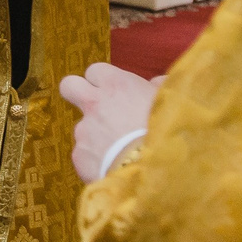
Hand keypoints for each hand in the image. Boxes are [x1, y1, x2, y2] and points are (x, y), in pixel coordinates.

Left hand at [58, 62, 159, 182]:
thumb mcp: (172, 102)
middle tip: (94, 107)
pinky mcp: (79, 156)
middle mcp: (95, 104)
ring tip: (122, 153)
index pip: (95, 70)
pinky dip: (97, 162)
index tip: (114, 93)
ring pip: (83, 128)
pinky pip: (85, 156)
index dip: (103, 82)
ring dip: (96, 137)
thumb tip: (155, 82)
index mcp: (117, 85)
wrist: (158, 170)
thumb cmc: (171, 133)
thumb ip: (159, 87)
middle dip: (77, 93)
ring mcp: (84, 130)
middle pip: (69, 86)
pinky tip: (117, 169)